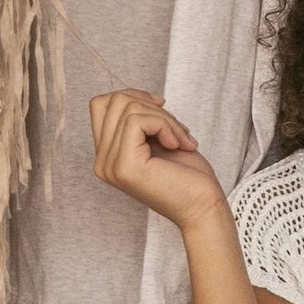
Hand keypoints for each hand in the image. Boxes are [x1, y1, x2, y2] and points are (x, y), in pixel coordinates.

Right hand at [91, 90, 226, 228]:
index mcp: (107, 156)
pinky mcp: (124, 166)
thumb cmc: (188, 176)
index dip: (132, 96)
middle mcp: (102, 162)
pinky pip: (137, 121)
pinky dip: (166, 125)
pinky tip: (178, 145)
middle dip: (153, 107)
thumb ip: (138, 120)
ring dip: (165, 118)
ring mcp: (110, 165)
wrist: (203, 208)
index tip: (161, 109)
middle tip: (177, 130)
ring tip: (182, 140)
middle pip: (114, 102)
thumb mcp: (158, 139)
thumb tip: (135, 95)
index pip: (100, 105)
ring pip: (129, 109)